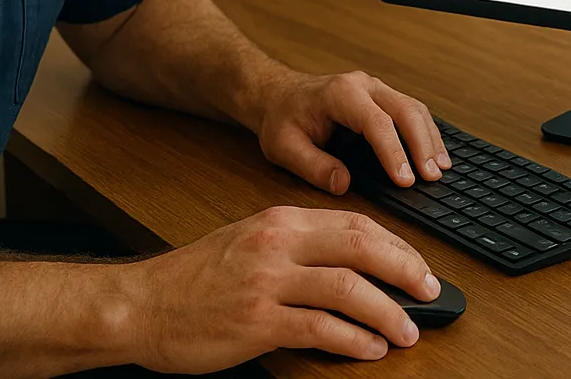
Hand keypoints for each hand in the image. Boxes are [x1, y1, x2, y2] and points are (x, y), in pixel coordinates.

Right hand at [123, 205, 439, 371]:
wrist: (140, 304)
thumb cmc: (194, 278)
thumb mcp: (251, 243)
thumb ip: (299, 247)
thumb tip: (356, 265)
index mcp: (280, 221)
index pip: (355, 223)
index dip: (396, 245)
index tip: (418, 264)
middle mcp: (278, 245)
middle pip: (361, 248)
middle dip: (405, 270)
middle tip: (430, 291)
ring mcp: (267, 283)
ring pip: (348, 289)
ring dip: (387, 312)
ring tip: (407, 330)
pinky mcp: (257, 322)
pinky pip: (320, 329)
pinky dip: (353, 340)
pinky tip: (369, 348)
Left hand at [247, 66, 450, 192]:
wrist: (278, 95)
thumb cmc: (282, 119)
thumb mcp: (284, 147)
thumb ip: (312, 166)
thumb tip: (343, 184)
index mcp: (339, 94)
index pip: (376, 123)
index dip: (393, 152)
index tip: (405, 180)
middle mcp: (363, 85)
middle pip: (405, 110)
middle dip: (422, 145)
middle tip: (431, 177)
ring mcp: (376, 88)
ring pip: (414, 108)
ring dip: (430, 138)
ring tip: (440, 169)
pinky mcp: (382, 97)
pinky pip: (412, 111)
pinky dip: (426, 132)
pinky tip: (435, 154)